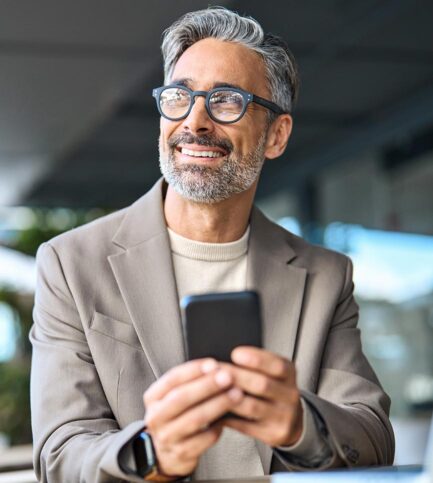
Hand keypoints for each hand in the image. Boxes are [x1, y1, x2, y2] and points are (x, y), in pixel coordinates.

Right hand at [143, 358, 242, 476]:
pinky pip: (204, 438)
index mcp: (153, 397)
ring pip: (195, 418)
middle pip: (182, 398)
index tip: (213, 363)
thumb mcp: (173, 397)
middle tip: (228, 377)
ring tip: (236, 394)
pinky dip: (218, 427)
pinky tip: (227, 419)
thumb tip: (214, 366)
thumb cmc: (176, 416)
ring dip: (218, 404)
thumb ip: (188, 382)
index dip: (193, 370)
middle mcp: (156, 417)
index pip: (172, 379)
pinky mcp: (182, 453)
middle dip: (207, 385)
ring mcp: (167, 437)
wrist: (167, 452)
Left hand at [222, 347, 302, 446]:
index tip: (235, 354)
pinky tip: (215, 410)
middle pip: (262, 385)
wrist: (290, 419)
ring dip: (229, 397)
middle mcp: (289, 395)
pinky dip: (227, 417)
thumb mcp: (272, 371)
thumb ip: (255, 365)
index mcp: (289, 374)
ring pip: (252, 407)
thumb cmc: (272, 388)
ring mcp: (282, 417)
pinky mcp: (272, 434)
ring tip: (212, 390)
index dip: (256, 359)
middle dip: (236, 377)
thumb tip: (226, 360)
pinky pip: (245, 426)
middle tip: (216, 371)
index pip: (276, 365)